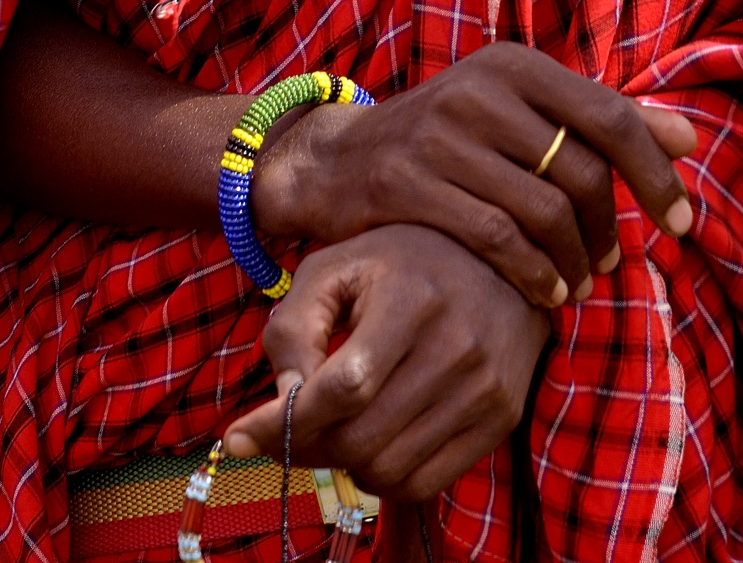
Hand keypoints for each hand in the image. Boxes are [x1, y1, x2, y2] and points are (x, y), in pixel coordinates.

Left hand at [223, 225, 549, 501]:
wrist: (504, 259)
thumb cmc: (404, 258)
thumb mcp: (338, 265)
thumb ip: (296, 324)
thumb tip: (280, 399)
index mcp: (413, 299)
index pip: (342, 389)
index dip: (283, 421)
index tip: (238, 437)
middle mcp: (458, 348)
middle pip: (360, 438)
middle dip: (305, 445)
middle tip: (282, 431)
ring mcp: (485, 388)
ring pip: (387, 470)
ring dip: (342, 464)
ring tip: (328, 430)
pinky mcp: (500, 417)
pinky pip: (425, 483)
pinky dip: (383, 477)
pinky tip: (370, 441)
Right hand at [251, 43, 694, 310]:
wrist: (338, 160)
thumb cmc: (449, 139)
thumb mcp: (517, 110)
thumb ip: (596, 120)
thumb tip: (688, 137)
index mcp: (515, 63)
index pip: (611, 115)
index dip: (656, 174)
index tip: (681, 223)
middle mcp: (481, 88)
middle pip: (582, 170)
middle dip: (610, 229)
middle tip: (614, 263)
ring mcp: (443, 134)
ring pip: (544, 211)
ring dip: (574, 262)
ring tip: (578, 285)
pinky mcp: (411, 182)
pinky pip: (497, 239)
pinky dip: (534, 275)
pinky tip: (546, 292)